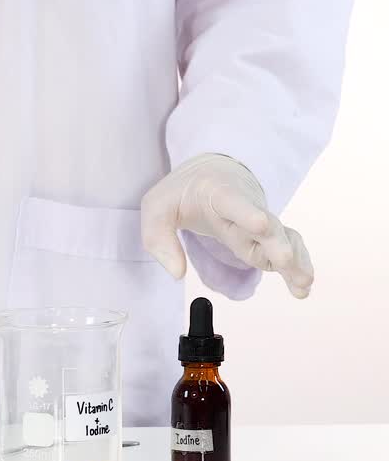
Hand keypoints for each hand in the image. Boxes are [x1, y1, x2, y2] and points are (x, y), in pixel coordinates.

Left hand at [141, 154, 313, 297]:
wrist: (210, 174)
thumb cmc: (181, 193)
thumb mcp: (156, 207)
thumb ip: (159, 240)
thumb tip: (177, 273)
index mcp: (217, 194)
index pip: (233, 202)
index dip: (247, 212)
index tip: (260, 224)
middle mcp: (246, 207)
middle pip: (266, 224)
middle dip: (277, 243)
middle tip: (286, 261)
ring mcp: (260, 222)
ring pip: (283, 239)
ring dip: (295, 260)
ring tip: (304, 284)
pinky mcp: (266, 236)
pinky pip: (285, 248)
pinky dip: (296, 266)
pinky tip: (302, 286)